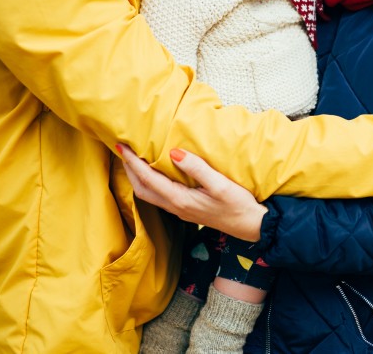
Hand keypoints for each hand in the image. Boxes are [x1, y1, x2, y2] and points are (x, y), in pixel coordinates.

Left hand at [117, 145, 267, 241]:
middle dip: (129, 170)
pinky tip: (154, 174)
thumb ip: (197, 168)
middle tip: (122, 150)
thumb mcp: (220, 184)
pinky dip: (149, 183)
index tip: (122, 146)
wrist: (251, 226)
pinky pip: (159, 196)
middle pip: (141, 189)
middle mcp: (176, 207)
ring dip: (137, 177)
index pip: (148, 179)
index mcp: (180, 199)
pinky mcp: (186, 210)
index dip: (133, 162)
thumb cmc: (238, 205)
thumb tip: (174, 153)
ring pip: (148, 194)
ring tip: (132, 160)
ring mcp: (180, 211)